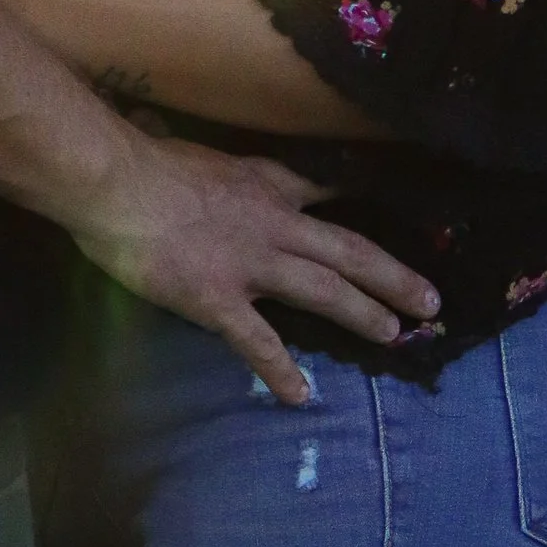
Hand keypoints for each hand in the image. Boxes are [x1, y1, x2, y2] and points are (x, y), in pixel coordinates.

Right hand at [76, 128, 440, 409]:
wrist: (116, 183)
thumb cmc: (144, 160)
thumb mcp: (195, 151)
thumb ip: (210, 166)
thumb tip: (192, 154)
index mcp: (264, 183)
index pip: (325, 191)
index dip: (360, 207)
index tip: (393, 221)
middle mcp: (272, 223)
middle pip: (347, 250)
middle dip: (392, 276)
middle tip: (430, 300)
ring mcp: (250, 263)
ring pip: (322, 290)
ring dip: (363, 313)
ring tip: (395, 335)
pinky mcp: (219, 300)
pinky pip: (258, 341)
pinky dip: (281, 369)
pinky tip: (301, 396)